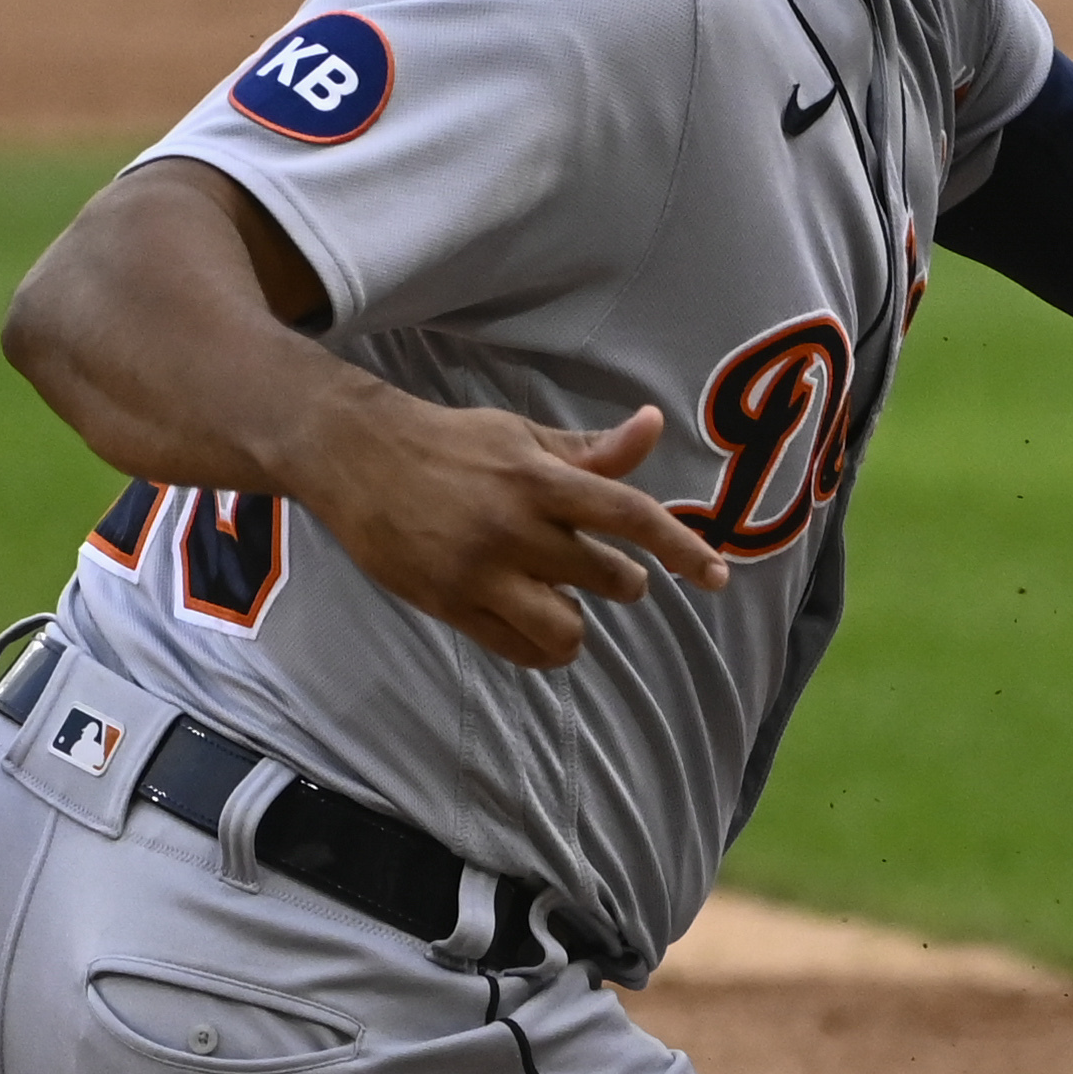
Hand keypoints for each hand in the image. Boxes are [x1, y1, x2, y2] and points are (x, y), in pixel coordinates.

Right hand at [283, 391, 730, 671]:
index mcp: (539, 477)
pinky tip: (532, 623)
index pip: (629, 515)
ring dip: (578, 624)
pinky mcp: (448, 603)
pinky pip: (518, 649)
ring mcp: (478, 570)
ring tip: (561, 602)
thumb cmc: (453, 444)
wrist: (355, 455)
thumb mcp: (523, 435)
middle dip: (623, 581)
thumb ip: (591, 450)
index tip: (717, 576)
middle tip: (604, 572)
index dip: (681, 548)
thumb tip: (655, 424)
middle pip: (607, 578)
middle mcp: (514, 526)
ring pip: (566, 628)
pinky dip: (540, 646)